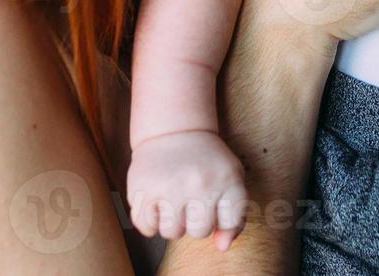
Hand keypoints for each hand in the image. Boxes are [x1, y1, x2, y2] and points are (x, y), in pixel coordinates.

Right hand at [129, 130, 246, 250]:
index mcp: (226, 179)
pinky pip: (146, 227)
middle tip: (191, 200)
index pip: (229, 223)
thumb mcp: (231, 178)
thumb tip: (222, 247)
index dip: (221, 218)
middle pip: (198, 232)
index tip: (214, 202)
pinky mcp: (142, 188)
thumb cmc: (207, 161)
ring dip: (172, 223)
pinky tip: (156, 203)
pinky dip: (149, 221)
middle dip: (195, 222)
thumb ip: (235, 216)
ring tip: (173, 201)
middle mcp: (199, 183)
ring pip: (171, 233)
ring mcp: (169, 186)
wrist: (174, 130)